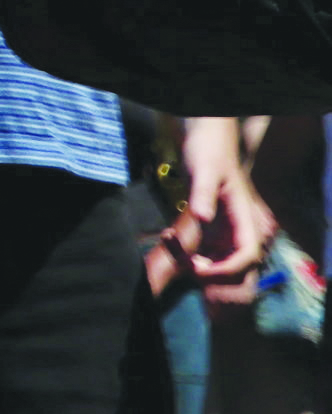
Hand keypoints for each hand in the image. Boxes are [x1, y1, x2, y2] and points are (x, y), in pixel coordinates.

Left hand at [171, 116, 276, 305]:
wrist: (203, 140)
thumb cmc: (208, 151)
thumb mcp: (204, 169)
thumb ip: (203, 193)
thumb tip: (202, 217)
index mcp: (245, 219)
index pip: (247, 255)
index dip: (227, 268)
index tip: (199, 267)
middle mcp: (239, 229)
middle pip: (237, 267)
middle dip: (212, 274)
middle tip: (183, 263)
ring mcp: (226, 231)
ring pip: (219, 263)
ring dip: (196, 264)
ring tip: (171, 245)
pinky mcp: (212, 230)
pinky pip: (204, 251)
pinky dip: (187, 253)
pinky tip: (167, 237)